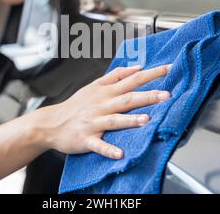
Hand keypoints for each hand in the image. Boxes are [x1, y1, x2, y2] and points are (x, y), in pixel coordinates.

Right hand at [43, 65, 171, 158]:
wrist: (51, 123)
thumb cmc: (76, 105)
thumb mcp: (94, 86)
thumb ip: (116, 76)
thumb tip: (136, 67)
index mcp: (105, 92)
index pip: (131, 80)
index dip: (150, 74)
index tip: (168, 69)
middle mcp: (101, 106)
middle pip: (127, 99)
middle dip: (147, 96)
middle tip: (167, 94)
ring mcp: (94, 123)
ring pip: (114, 120)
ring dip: (130, 120)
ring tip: (146, 120)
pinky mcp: (86, 139)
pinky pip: (98, 145)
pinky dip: (108, 149)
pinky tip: (119, 153)